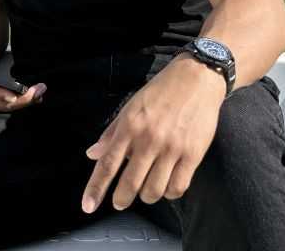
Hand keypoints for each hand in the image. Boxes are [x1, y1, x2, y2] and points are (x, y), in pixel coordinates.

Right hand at [0, 33, 46, 111]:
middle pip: (0, 104)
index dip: (1, 94)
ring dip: (23, 103)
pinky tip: (33, 97)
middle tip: (40, 90)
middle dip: (21, 100)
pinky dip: (18, 103)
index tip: (18, 92)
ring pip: (3, 108)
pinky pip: (3, 107)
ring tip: (41, 94)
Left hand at [81, 53, 225, 212]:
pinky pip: (178, 187)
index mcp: (130, 126)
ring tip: (145, 189)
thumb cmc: (161, 91)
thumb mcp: (130, 107)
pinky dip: (169, 192)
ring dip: (146, 196)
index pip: (108, 163)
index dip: (96, 187)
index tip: (88, 205)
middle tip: (119, 202)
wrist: (196, 78)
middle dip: (121, 199)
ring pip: (154, 190)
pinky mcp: (192, 154)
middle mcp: (149, 139)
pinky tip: (166, 185)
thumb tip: (93, 154)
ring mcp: (172, 148)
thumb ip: (111, 133)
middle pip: (130, 183)